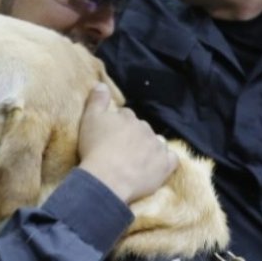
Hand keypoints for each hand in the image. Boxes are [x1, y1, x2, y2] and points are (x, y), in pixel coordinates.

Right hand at [78, 83, 177, 203]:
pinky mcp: (164, 166)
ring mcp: (157, 147)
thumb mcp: (89, 119)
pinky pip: (172, 159)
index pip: (125, 114)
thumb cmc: (95, 148)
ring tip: (138, 157)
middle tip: (121, 148)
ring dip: (150, 146)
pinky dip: (166, 160)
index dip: (117, 123)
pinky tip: (158, 164)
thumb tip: (102, 83)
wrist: (107, 178)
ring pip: (157, 141)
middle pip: (141, 127)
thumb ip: (97, 100)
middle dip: (133, 134)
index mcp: (127, 117)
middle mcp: (145, 128)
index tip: (110, 133)